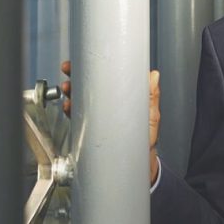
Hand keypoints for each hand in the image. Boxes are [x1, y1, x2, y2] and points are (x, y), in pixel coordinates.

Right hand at [60, 61, 161, 184]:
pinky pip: (77, 116)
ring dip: (72, 91)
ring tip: (68, 89)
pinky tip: (69, 106)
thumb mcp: (150, 116)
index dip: (97, 66)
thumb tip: (154, 75)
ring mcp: (99, 116)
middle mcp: (109, 104)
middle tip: (70, 70)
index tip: (88, 59)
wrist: (137, 165)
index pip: (108, 77)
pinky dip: (71, 110)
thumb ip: (151, 96)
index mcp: (123, 97)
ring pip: (81, 98)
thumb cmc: (145, 139)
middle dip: (77, 75)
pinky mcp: (91, 128)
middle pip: (91, 85)